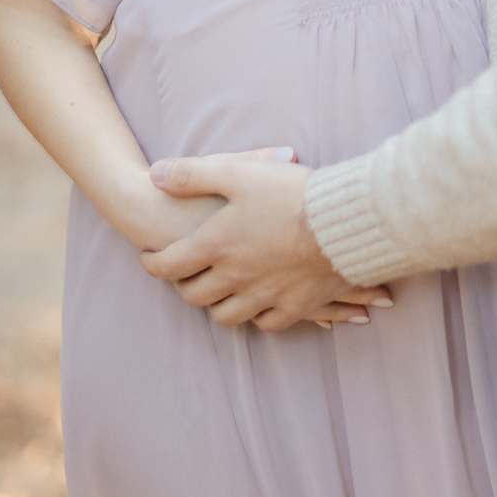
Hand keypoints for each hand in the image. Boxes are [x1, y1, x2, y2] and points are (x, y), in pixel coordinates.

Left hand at [138, 148, 393, 332]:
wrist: (346, 222)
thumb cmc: (291, 193)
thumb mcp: (238, 172)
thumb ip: (192, 174)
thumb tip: (155, 175)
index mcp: (217, 245)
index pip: (168, 266)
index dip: (153, 264)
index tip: (149, 259)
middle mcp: (235, 277)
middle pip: (194, 296)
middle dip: (184, 286)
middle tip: (184, 275)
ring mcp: (264, 296)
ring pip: (226, 316)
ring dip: (217, 305)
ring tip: (219, 292)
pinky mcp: (294, 307)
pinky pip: (265, 324)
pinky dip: (257, 315)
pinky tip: (259, 304)